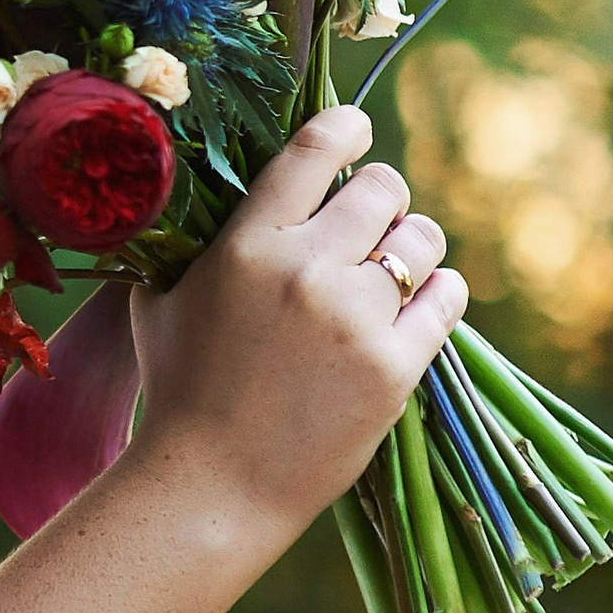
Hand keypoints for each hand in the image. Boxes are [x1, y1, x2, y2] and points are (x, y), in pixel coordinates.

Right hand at [128, 105, 466, 555]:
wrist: (213, 485)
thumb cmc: (179, 388)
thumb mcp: (164, 297)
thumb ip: (192, 239)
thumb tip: (213, 190)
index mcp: (248, 244)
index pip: (314, 151)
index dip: (345, 127)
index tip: (355, 130)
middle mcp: (307, 269)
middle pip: (383, 188)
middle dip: (382, 197)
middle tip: (372, 222)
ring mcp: (356, 318)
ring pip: (423, 238)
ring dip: (413, 244)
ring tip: (397, 268)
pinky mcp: (395, 367)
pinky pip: (447, 297)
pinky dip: (440, 292)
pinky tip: (422, 302)